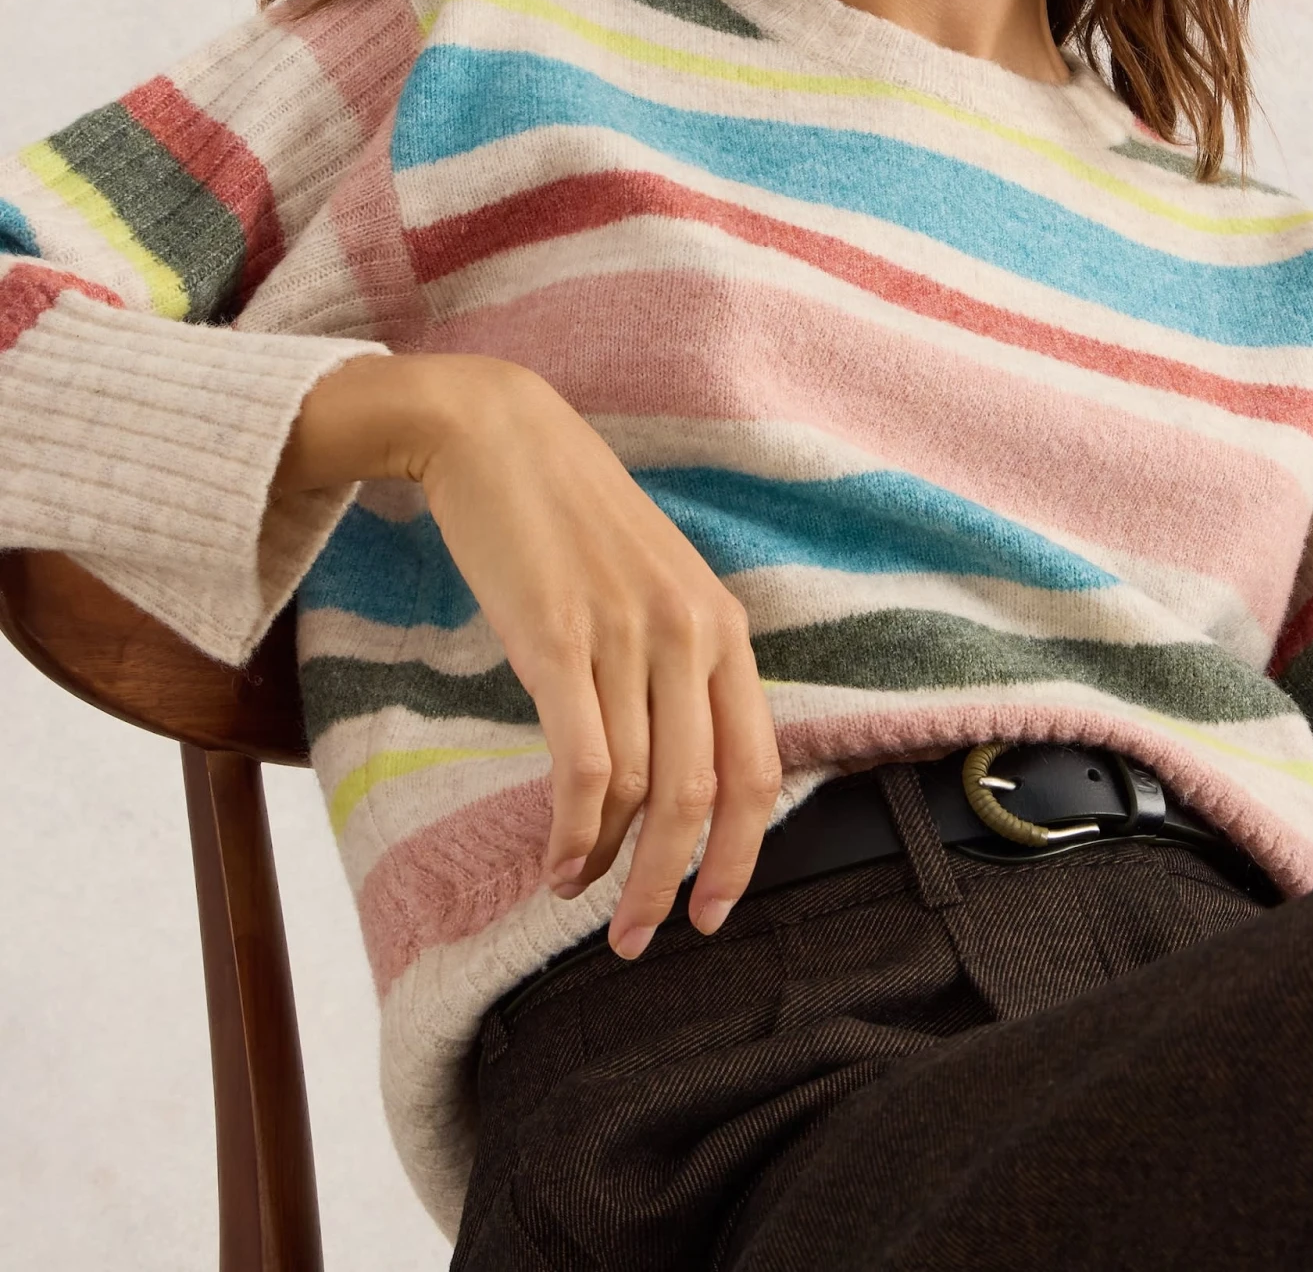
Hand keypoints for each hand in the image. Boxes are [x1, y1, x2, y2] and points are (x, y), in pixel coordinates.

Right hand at [277, 353, 781, 957]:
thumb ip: (675, 661)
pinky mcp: (557, 639)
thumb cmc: (569, 515)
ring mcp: (625, 635)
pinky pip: (581, 764)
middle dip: (672, 883)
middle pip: (701, 796)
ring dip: (606, 863)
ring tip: (576, 891)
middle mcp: (689, 633)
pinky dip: (571, 831)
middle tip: (642, 940)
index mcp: (723, 625)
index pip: (758, 766)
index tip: (712, 912)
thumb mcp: (651, 582)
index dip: (744, 854)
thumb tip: (670, 769)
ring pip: (637, 790)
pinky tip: (556, 861)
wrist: (495, 433)